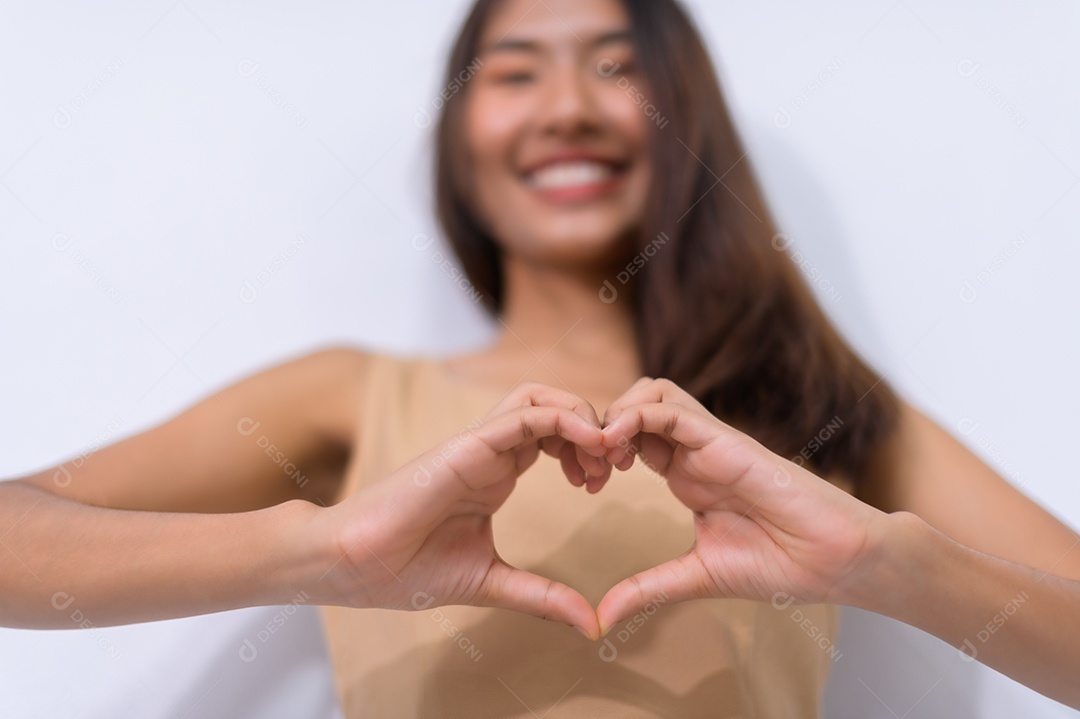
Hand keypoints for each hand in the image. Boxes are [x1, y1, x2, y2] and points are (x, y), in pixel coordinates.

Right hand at [312, 383, 610, 637]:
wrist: (354, 565)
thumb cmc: (407, 569)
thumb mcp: (493, 581)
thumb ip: (543, 596)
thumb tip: (591, 625)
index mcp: (497, 473)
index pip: (553, 437)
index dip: (589, 450)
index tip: (606, 483)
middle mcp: (491, 451)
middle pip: (554, 407)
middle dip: (593, 427)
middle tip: (613, 466)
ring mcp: (479, 444)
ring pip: (540, 397)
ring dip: (582, 416)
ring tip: (603, 454)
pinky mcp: (467, 446)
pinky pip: (523, 414)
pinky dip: (562, 419)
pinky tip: (590, 445)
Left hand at [595, 378, 888, 633]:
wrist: (836, 562)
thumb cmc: (781, 565)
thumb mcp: (696, 576)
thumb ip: (648, 589)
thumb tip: (603, 618)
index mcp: (687, 476)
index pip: (632, 439)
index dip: (599, 451)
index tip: (583, 483)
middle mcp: (695, 451)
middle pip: (636, 405)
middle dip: (600, 425)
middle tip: (588, 466)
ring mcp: (711, 442)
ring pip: (652, 392)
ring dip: (616, 413)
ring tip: (602, 453)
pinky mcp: (726, 440)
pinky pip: (674, 408)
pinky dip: (637, 415)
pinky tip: (616, 444)